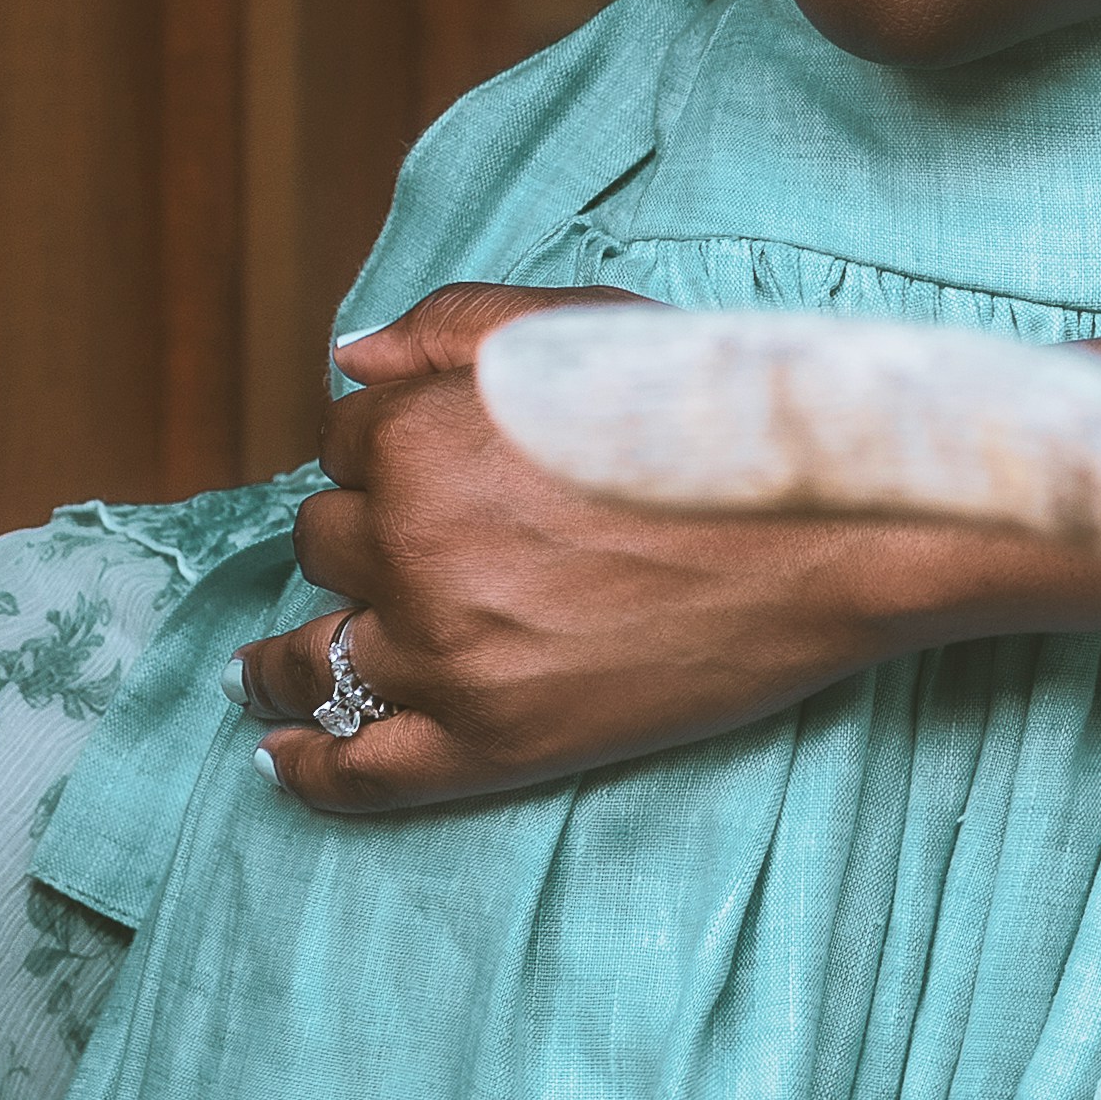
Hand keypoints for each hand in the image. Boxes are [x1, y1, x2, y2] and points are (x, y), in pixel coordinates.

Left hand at [234, 284, 1057, 814]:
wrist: (834, 524)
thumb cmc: (713, 410)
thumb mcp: (576, 327)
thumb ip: (447, 329)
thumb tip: (347, 360)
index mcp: (417, 436)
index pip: (346, 447)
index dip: (383, 455)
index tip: (421, 471)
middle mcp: (411, 546)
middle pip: (329, 545)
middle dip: (363, 541)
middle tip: (419, 551)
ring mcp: (446, 656)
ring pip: (320, 655)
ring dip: (288, 660)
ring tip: (266, 676)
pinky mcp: (491, 746)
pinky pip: (358, 772)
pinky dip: (307, 768)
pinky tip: (283, 758)